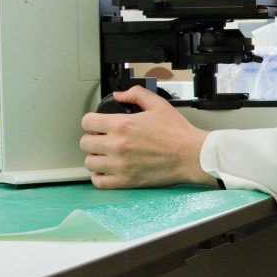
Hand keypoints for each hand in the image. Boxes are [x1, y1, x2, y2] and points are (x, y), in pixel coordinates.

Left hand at [80, 87, 216, 189]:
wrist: (191, 155)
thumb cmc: (178, 132)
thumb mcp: (158, 105)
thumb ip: (136, 94)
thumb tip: (119, 95)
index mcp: (122, 125)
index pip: (87, 122)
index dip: (91, 121)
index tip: (97, 124)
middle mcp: (117, 145)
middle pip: (85, 143)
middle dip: (92, 138)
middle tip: (102, 139)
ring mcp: (120, 165)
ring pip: (90, 163)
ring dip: (95, 157)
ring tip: (105, 155)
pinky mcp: (126, 181)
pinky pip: (99, 182)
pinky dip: (99, 176)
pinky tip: (107, 170)